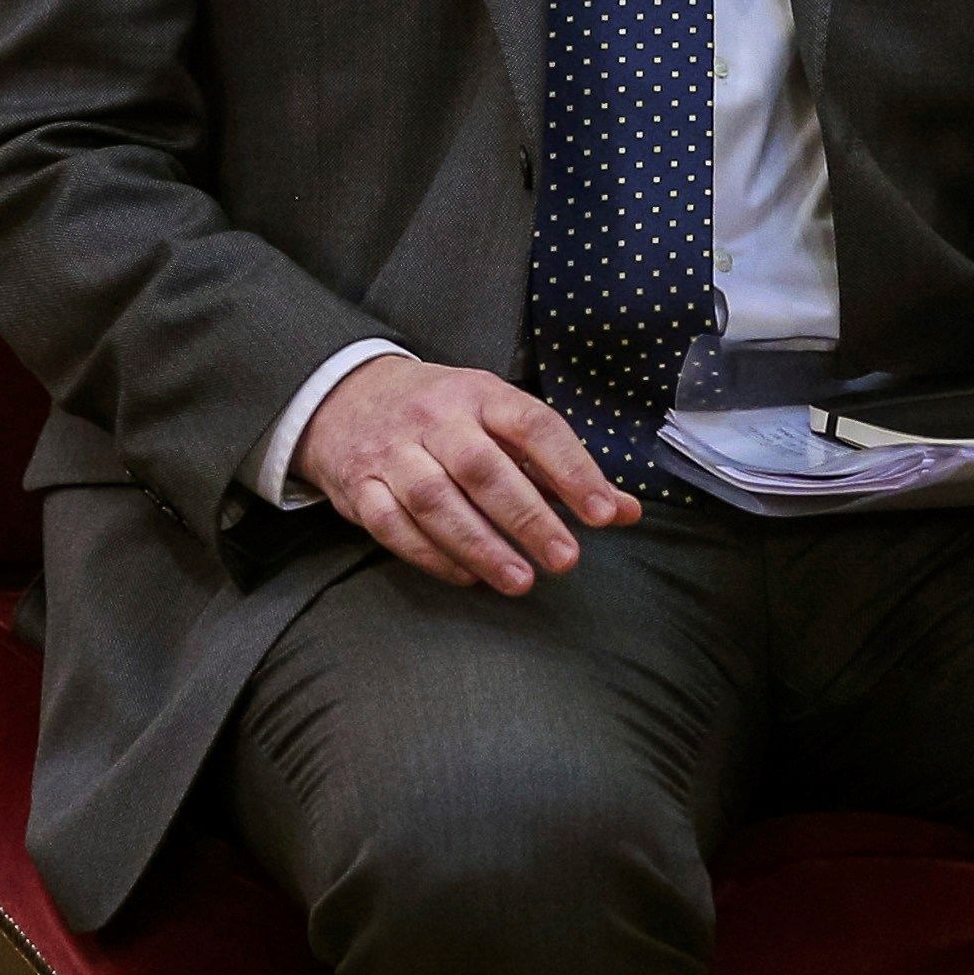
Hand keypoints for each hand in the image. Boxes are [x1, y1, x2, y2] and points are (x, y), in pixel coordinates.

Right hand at [294, 357, 639, 590]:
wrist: (346, 397)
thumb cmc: (445, 416)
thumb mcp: (502, 421)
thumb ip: (564, 469)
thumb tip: (628, 511)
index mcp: (480, 393)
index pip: (534, 426)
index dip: (572, 470)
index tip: (604, 514)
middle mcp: (435, 418)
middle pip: (483, 469)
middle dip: (528, 518)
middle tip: (566, 559)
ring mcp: (392, 452)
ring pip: (436, 501)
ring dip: (481, 545)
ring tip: (521, 581)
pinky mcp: (360, 487)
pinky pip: (393, 526)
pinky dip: (431, 556)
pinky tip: (467, 577)